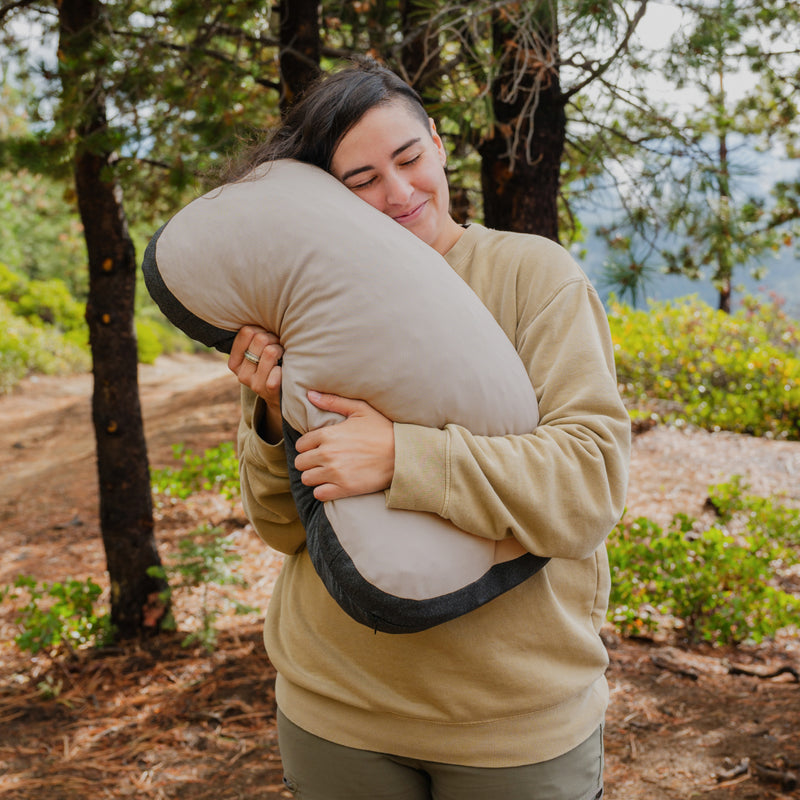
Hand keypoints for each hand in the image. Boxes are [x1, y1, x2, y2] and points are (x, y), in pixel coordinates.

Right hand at [228, 325, 283, 442]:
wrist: (282, 397)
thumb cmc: (272, 366)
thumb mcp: (258, 353)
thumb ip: (255, 338)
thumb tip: (263, 310)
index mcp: (234, 362)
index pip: (247, 331)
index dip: (263, 329)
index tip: (269, 336)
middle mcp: (241, 374)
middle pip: (260, 339)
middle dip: (275, 338)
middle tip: (280, 345)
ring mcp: (254, 384)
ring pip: (270, 351)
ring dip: (282, 349)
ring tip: (284, 355)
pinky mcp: (269, 391)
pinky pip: (278, 370)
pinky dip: (286, 366)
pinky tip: (287, 369)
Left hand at [295, 391, 394, 501]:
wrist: (403, 454)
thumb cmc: (383, 429)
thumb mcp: (360, 410)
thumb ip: (333, 401)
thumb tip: (310, 394)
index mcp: (328, 434)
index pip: (301, 445)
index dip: (308, 447)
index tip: (318, 448)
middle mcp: (328, 454)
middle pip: (300, 463)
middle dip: (308, 462)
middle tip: (321, 462)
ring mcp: (335, 472)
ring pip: (307, 479)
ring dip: (314, 477)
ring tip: (326, 474)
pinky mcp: (344, 488)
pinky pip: (319, 494)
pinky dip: (323, 491)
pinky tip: (332, 485)